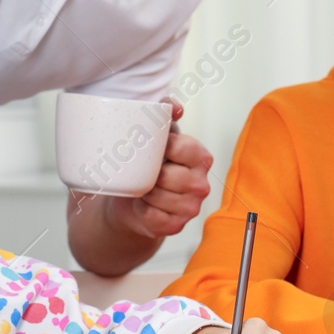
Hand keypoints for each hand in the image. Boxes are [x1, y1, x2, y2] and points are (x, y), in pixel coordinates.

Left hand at [111, 98, 212, 239]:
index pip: (181, 148)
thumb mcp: (157, 135)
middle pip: (169, 176)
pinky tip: (143, 204)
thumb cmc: (148, 163)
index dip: (161, 148)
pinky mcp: (177, 226)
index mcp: (201, 157)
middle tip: (143, 171)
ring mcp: (191, 208)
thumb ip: (165, 113)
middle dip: (150, 174)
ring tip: (142, 187)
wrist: (131, 198)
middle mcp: (201, 184)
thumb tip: (174, 106)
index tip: (151, 148)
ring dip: (144, 192)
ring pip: (160, 198)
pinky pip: (154, 217)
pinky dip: (142, 210)